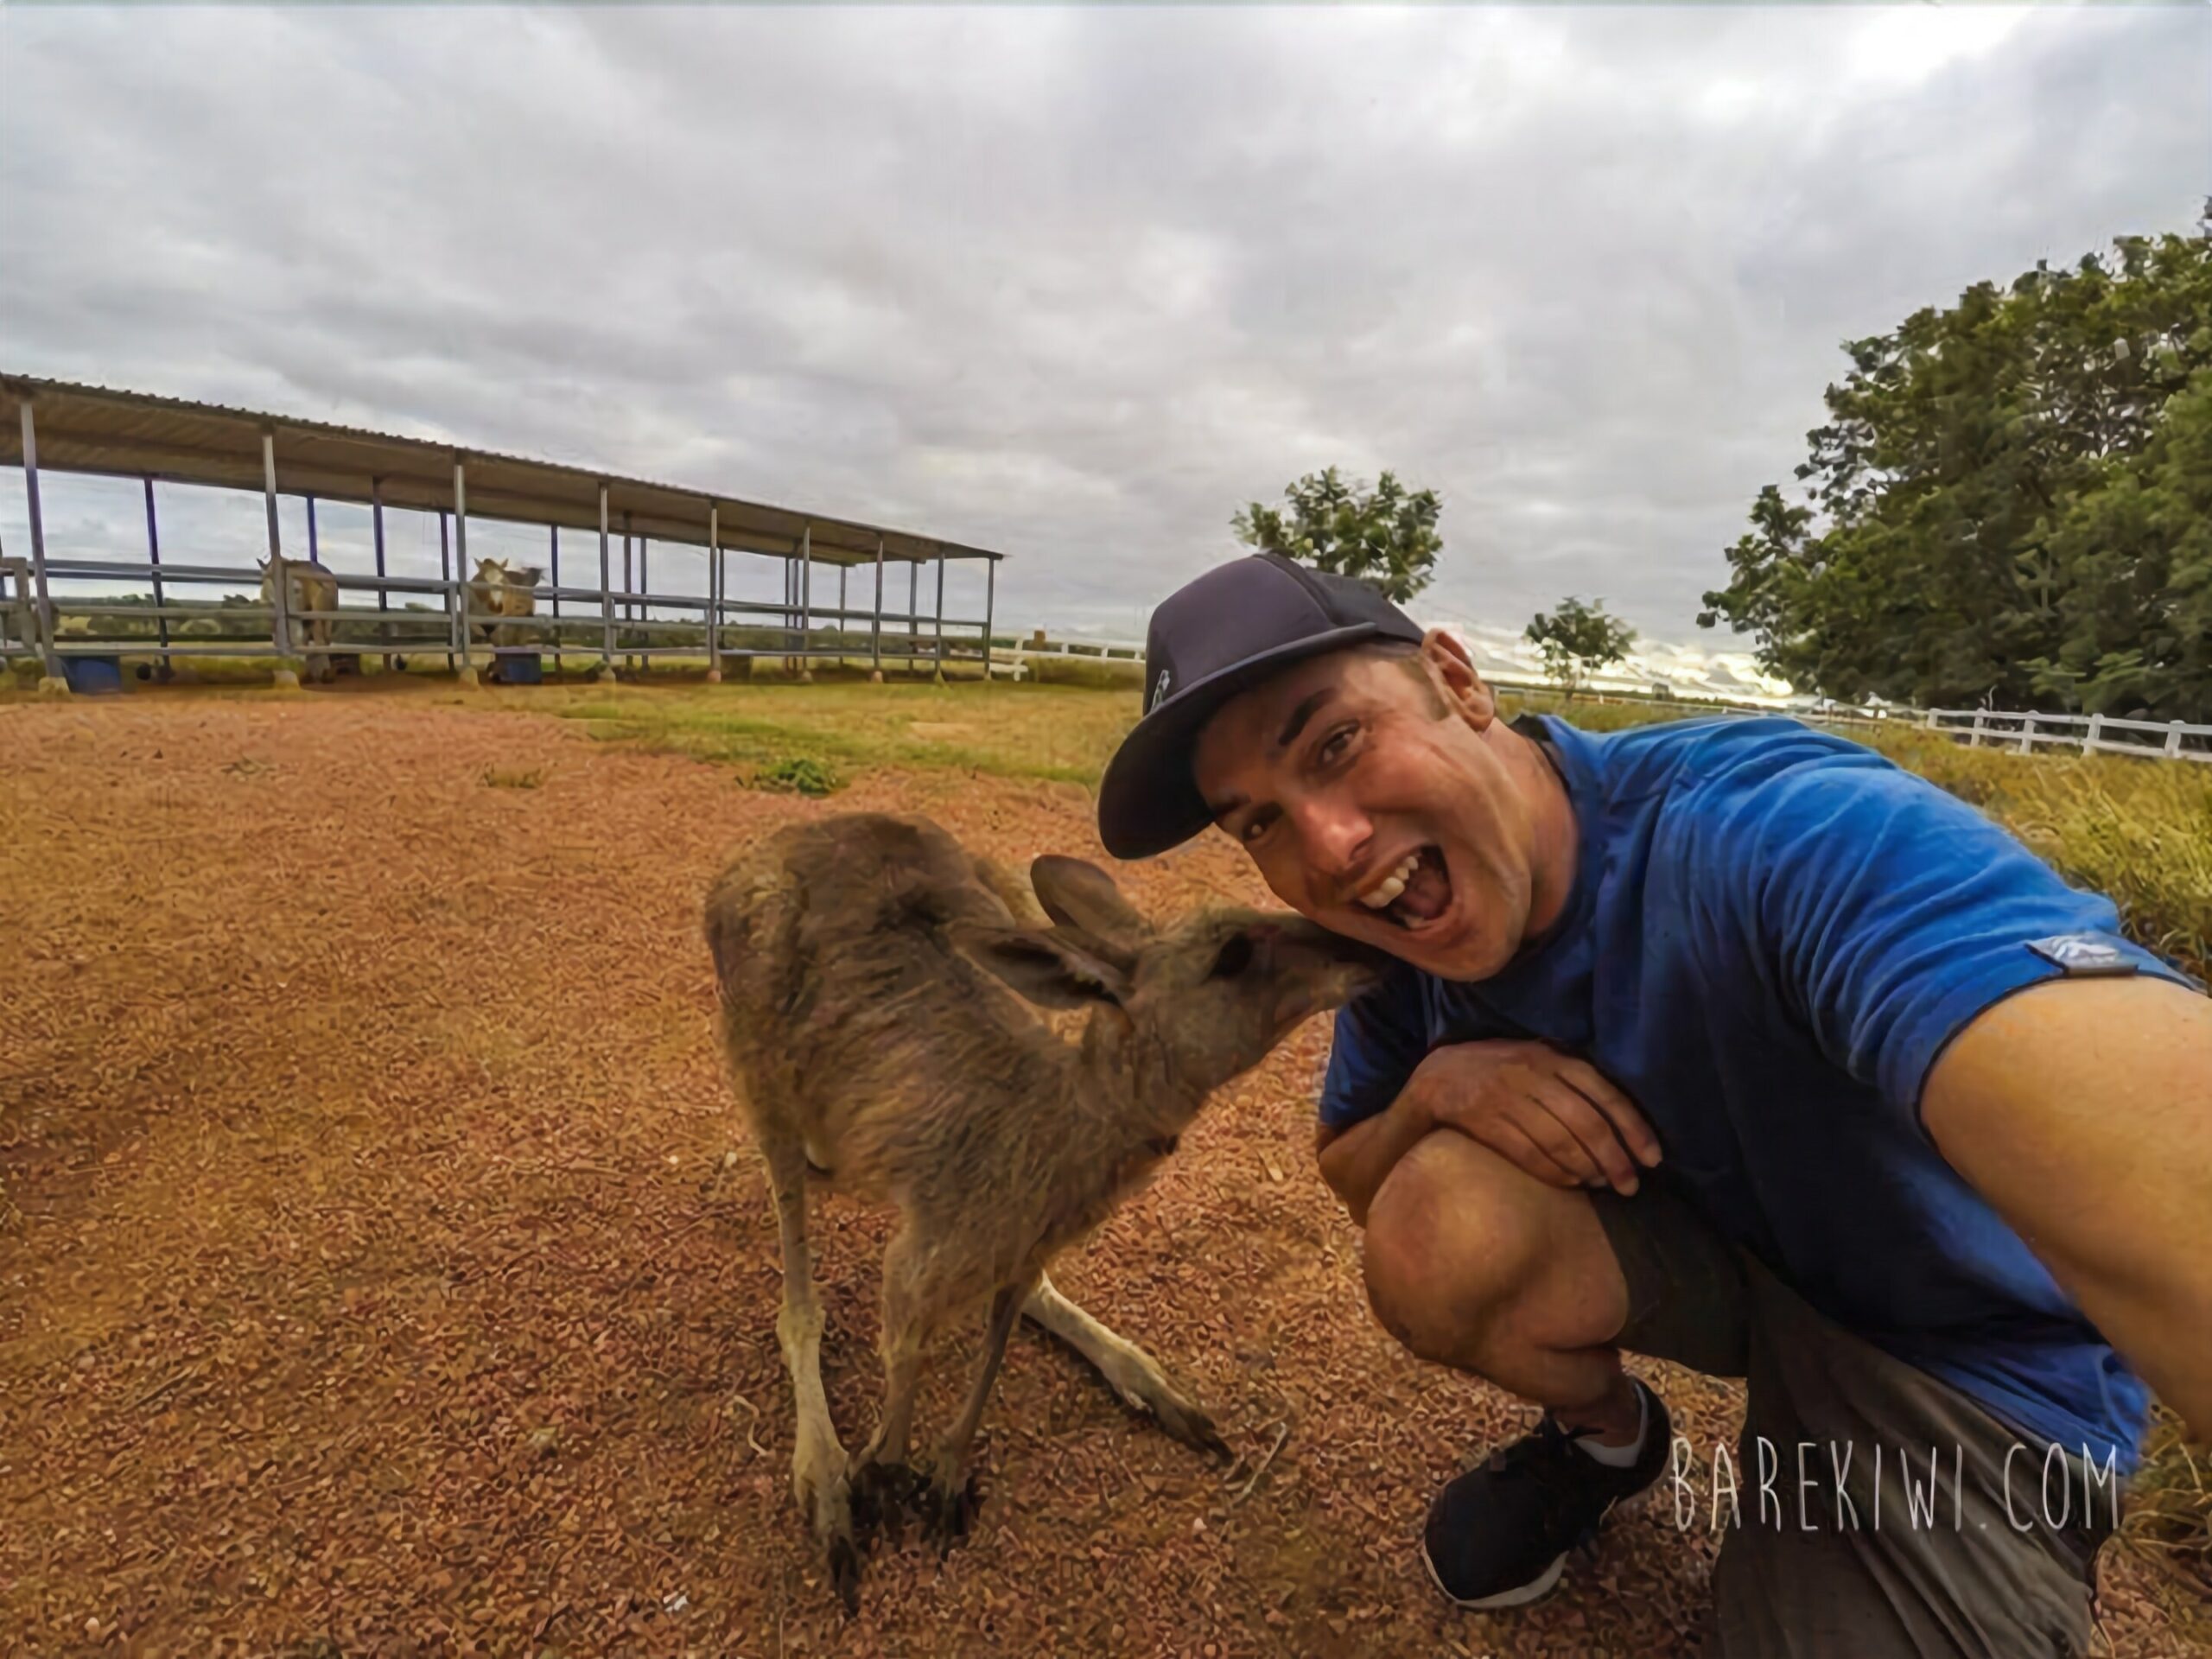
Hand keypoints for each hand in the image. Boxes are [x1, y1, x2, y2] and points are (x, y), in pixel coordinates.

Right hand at [1400, 1040, 1659, 1194]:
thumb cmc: (1500, 1071)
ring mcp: (1506, 1098)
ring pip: (1560, 1142)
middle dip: (1615, 1159)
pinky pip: (1529, 1155)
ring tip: (1603, 1185)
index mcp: (1551, 1057)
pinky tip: (1571, 1183)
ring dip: (1587, 1169)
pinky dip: (1555, 1174)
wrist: (1437, 1077)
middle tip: (1630, 1185)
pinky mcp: (1485, 1121)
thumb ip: (1572, 1079)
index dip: (1634, 1128)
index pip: (1605, 1093)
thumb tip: (1622, 1121)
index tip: (1653, 1158)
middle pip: (1586, 1123)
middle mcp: (1532, 1074)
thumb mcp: (1537, 1060)